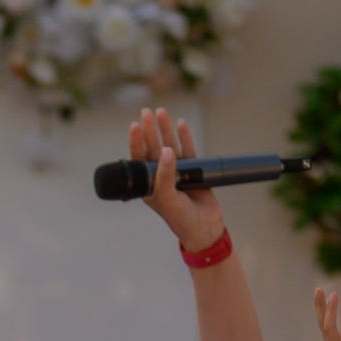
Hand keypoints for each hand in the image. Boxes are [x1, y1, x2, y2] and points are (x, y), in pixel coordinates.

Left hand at [132, 107, 227, 254]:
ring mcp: (177, 172)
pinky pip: (188, 150)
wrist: (205, 228)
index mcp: (148, 184)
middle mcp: (161, 176)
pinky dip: (185, 137)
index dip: (137, 142)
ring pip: (170, 145)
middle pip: (153, 147)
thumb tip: (165, 150)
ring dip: (165, 129)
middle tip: (146, 112)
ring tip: (161, 111)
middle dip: (150, 130)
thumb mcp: (167, 198)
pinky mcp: (194, 171)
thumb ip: (165, 175)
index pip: (139, 159)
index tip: (135, 126)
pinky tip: (180, 123)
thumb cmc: (180, 218)